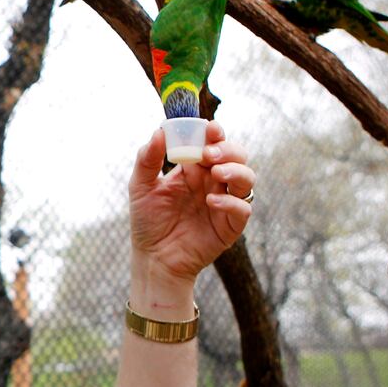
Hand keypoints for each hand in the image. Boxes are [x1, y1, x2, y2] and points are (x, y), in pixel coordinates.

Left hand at [128, 121, 254, 284]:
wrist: (152, 257)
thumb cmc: (147, 221)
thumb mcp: (140, 186)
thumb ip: (147, 159)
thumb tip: (159, 132)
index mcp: (194, 169)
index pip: (212, 144)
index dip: (215, 134)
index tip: (210, 128)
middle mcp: (213, 182)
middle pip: (236, 157)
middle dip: (228, 150)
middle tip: (210, 154)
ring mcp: (224, 202)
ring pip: (247, 179)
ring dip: (236, 171)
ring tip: (216, 173)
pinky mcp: (230, 225)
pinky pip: (243, 208)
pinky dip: (231, 201)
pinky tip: (211, 201)